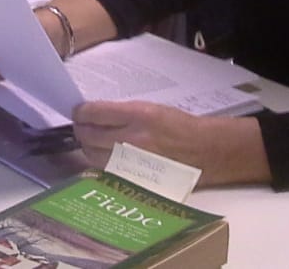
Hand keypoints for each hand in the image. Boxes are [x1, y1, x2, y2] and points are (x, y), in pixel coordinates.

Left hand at [72, 101, 269, 185]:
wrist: (209, 151)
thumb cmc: (181, 126)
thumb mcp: (152, 109)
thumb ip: (123, 113)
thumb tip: (94, 114)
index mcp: (139, 116)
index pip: (93, 113)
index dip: (81, 112)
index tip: (79, 112)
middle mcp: (133, 139)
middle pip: (88, 136)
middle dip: (81, 129)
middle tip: (82, 126)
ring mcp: (133, 163)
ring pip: (92, 156)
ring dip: (88, 147)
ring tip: (91, 142)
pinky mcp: (136, 180)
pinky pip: (107, 172)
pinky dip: (101, 164)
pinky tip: (104, 157)